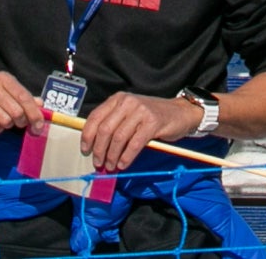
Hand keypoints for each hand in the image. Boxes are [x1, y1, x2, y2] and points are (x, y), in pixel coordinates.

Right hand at [0, 69, 47, 137]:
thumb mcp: (5, 88)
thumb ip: (23, 95)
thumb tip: (40, 104)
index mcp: (4, 78)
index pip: (25, 97)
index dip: (34, 114)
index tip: (39, 126)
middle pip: (17, 112)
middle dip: (20, 121)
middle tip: (17, 122)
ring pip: (5, 121)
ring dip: (7, 125)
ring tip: (1, 119)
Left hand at [76, 92, 203, 170]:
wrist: (179, 112)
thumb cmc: (151, 116)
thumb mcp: (130, 114)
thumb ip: (114, 123)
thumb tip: (95, 146)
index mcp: (118, 99)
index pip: (96, 116)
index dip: (88, 135)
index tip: (85, 150)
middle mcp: (128, 102)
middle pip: (105, 129)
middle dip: (99, 149)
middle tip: (98, 163)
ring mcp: (141, 111)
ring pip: (119, 138)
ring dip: (112, 156)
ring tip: (110, 166)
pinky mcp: (152, 122)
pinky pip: (134, 144)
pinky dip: (126, 157)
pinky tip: (123, 164)